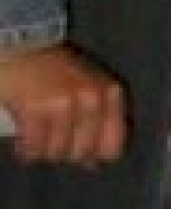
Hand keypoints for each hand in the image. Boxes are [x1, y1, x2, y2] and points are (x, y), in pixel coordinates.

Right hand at [0, 43, 125, 165]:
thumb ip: (97, 121)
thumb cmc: (52, 69)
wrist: (19, 45)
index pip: (112, 146)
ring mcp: (64, 105)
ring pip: (56, 153)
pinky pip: (34, 147)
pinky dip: (26, 150)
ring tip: (35, 140)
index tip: (81, 155)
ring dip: (42, 152)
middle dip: (64, 153)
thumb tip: (93, 163)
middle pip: (82, 153)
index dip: (94, 155)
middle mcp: (92, 99)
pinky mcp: (37, 110)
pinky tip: (22, 144)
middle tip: (51, 143)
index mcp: (109, 93)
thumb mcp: (85, 87)